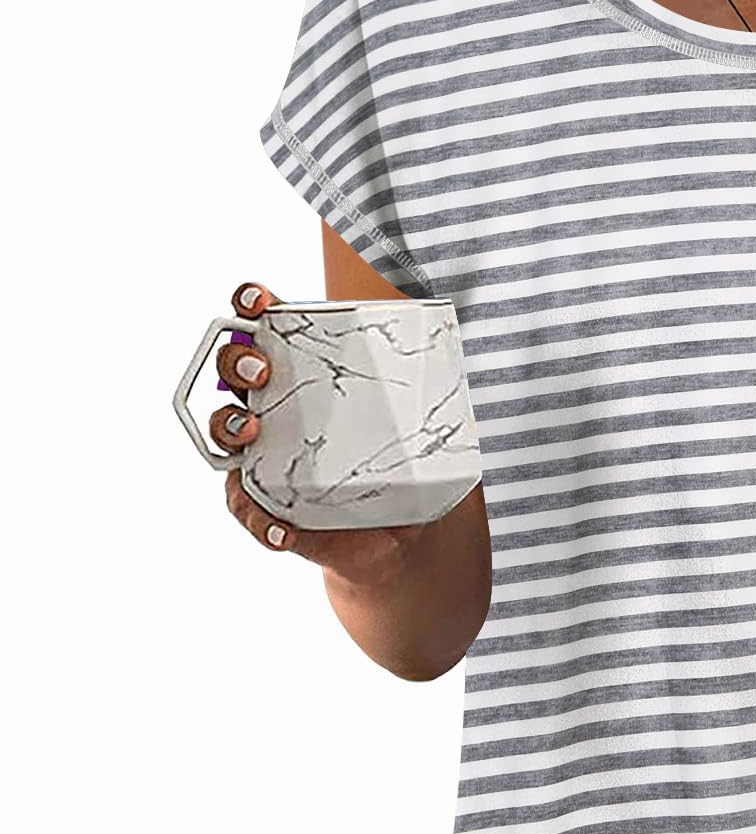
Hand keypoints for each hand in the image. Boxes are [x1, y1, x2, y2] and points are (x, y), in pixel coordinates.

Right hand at [212, 280, 438, 587]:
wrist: (400, 533)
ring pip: (224, 434)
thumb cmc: (399, 461)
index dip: (250, 304)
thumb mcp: (416, 420)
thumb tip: (453, 348)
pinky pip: (247, 510)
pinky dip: (260, 520)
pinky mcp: (265, 505)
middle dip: (237, 362)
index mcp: (301, 373)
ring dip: (231, 426)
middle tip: (261, 370)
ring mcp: (261, 456)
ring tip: (253, 431)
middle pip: (233, 371)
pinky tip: (281, 528)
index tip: (259, 300)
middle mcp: (271, 407)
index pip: (264, 326)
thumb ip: (424, 385)